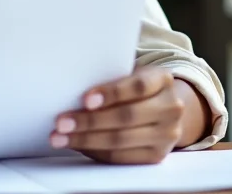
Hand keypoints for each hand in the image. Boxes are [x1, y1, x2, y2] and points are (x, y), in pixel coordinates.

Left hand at [50, 67, 184, 163]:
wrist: (165, 107)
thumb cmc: (136, 85)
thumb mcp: (131, 73)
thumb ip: (110, 78)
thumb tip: (70, 88)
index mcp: (163, 80)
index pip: (138, 86)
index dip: (111, 93)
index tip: (85, 99)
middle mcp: (170, 108)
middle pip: (126, 117)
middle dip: (89, 121)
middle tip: (62, 122)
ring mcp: (167, 135)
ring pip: (121, 140)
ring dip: (86, 139)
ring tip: (61, 137)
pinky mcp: (157, 156)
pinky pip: (122, 157)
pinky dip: (96, 151)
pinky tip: (78, 145)